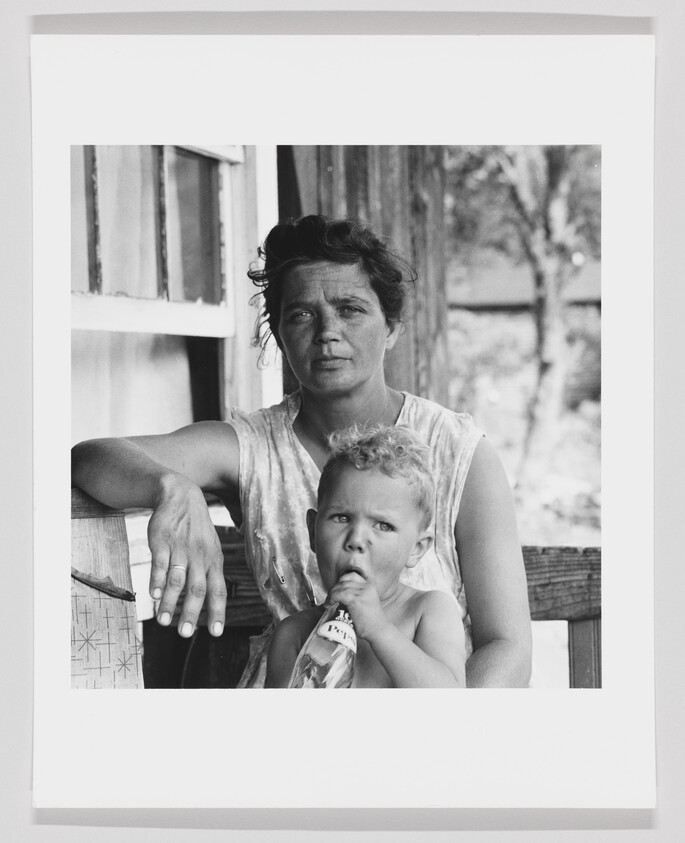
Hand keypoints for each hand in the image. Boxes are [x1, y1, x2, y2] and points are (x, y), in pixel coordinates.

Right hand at [148, 473, 226, 637]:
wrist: (181, 495)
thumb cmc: (196, 530)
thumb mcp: (210, 549)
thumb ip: (209, 575)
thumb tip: (210, 606)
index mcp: (214, 561)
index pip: (218, 590)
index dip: (217, 612)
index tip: (215, 633)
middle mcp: (199, 556)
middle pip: (197, 588)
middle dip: (191, 613)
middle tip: (185, 634)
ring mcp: (180, 548)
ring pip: (177, 579)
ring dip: (170, 602)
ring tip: (163, 621)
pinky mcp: (162, 541)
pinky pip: (160, 563)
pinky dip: (156, 580)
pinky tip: (152, 595)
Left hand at [327, 573, 389, 640]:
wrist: (379, 631)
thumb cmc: (372, 623)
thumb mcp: (367, 605)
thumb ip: (358, 599)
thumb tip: (341, 600)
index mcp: (369, 587)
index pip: (353, 576)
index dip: (342, 580)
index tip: (336, 589)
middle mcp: (366, 587)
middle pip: (344, 580)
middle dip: (334, 588)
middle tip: (330, 598)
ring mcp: (361, 593)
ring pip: (340, 587)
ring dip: (331, 594)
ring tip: (328, 603)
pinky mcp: (355, 600)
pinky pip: (339, 594)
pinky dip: (331, 598)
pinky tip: (329, 604)